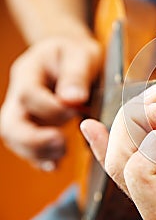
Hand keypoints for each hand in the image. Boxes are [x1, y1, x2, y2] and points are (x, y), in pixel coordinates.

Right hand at [0, 35, 101, 169]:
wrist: (72, 56)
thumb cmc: (77, 54)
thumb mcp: (81, 54)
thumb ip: (76, 75)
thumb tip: (73, 99)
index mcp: (29, 71)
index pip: (28, 94)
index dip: (49, 108)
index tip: (75, 110)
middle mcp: (19, 94)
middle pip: (10, 123)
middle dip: (32, 140)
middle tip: (60, 145)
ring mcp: (24, 112)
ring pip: (15, 139)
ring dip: (36, 152)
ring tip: (60, 156)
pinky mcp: (34, 125)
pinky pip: (29, 147)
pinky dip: (40, 159)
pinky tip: (55, 165)